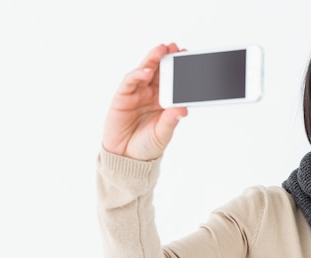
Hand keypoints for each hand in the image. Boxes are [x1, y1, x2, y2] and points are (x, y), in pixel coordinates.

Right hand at [102, 43, 188, 160]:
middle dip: (167, 58)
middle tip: (175, 47)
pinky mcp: (122, 96)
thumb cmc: (146, 146)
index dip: (179, 69)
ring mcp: (136, 93)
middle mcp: (151, 94)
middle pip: (160, 72)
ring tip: (161, 50)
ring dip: (152, 60)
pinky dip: (137, 74)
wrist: (126, 158)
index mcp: (164, 101)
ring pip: (145, 71)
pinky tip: (146, 71)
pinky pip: (130, 82)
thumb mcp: (162, 134)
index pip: (173, 81)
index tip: (188, 57)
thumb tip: (184, 109)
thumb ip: (171, 121)